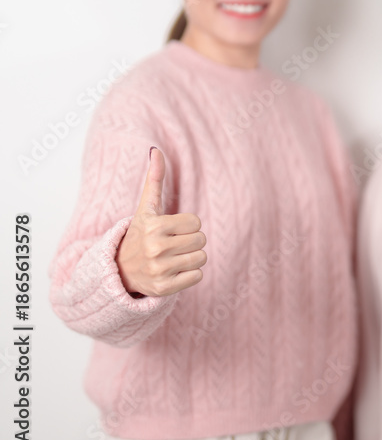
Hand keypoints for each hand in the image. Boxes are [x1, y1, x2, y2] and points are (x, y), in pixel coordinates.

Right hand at [115, 147, 207, 296]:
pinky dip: (189, 275)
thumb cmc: (141, 234)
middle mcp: (155, 249)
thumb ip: (154, 179)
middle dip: (190, 241)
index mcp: (153, 227)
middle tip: (171, 245)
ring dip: (191, 258)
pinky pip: (197, 276)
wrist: (120, 270)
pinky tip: (172, 272)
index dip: (187, 225)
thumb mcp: (146, 208)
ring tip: (172, 258)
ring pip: (201, 258)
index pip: (196, 223)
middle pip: (201, 240)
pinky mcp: (164, 289)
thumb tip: (156, 150)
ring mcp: (159, 271)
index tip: (170, 230)